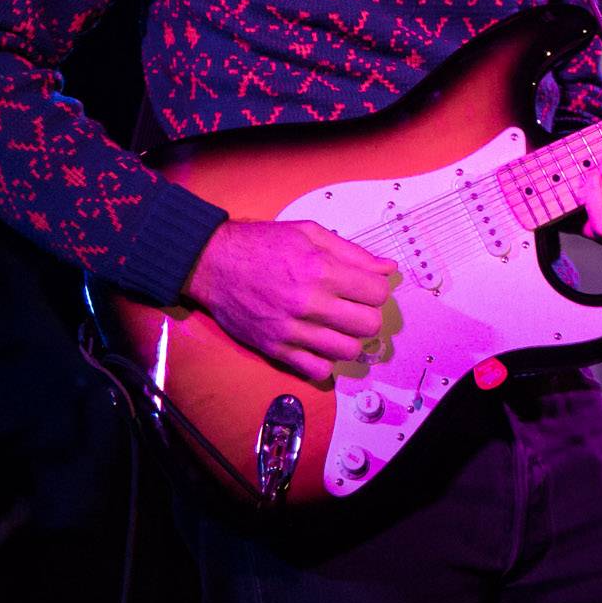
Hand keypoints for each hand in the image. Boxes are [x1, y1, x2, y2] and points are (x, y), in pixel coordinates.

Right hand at [183, 219, 397, 382]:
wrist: (214, 263)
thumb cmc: (261, 244)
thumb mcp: (309, 233)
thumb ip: (352, 252)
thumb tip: (387, 268)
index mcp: (321, 269)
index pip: (377, 293)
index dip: (376, 289)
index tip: (366, 288)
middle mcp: (309, 302)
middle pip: (368, 325)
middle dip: (368, 315)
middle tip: (354, 307)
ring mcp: (291, 329)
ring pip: (347, 351)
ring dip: (349, 339)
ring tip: (338, 326)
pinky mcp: (275, 348)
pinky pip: (317, 370)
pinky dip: (325, 361)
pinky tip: (319, 343)